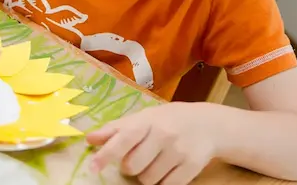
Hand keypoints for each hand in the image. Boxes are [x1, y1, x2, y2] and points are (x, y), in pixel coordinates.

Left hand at [86, 103, 218, 184]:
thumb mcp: (142, 118)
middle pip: (133, 166)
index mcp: (147, 121)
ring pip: (148, 180)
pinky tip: (168, 169)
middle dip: (130, 166)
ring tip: (155, 161)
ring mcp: (179, 151)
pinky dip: (163, 182)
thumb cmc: (167, 121)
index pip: (124, 138)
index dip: (107, 153)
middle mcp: (163, 135)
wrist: (207, 124)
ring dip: (147, 175)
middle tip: (139, 157)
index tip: (93, 167)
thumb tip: (89, 138)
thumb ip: (115, 129)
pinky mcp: (192, 167)